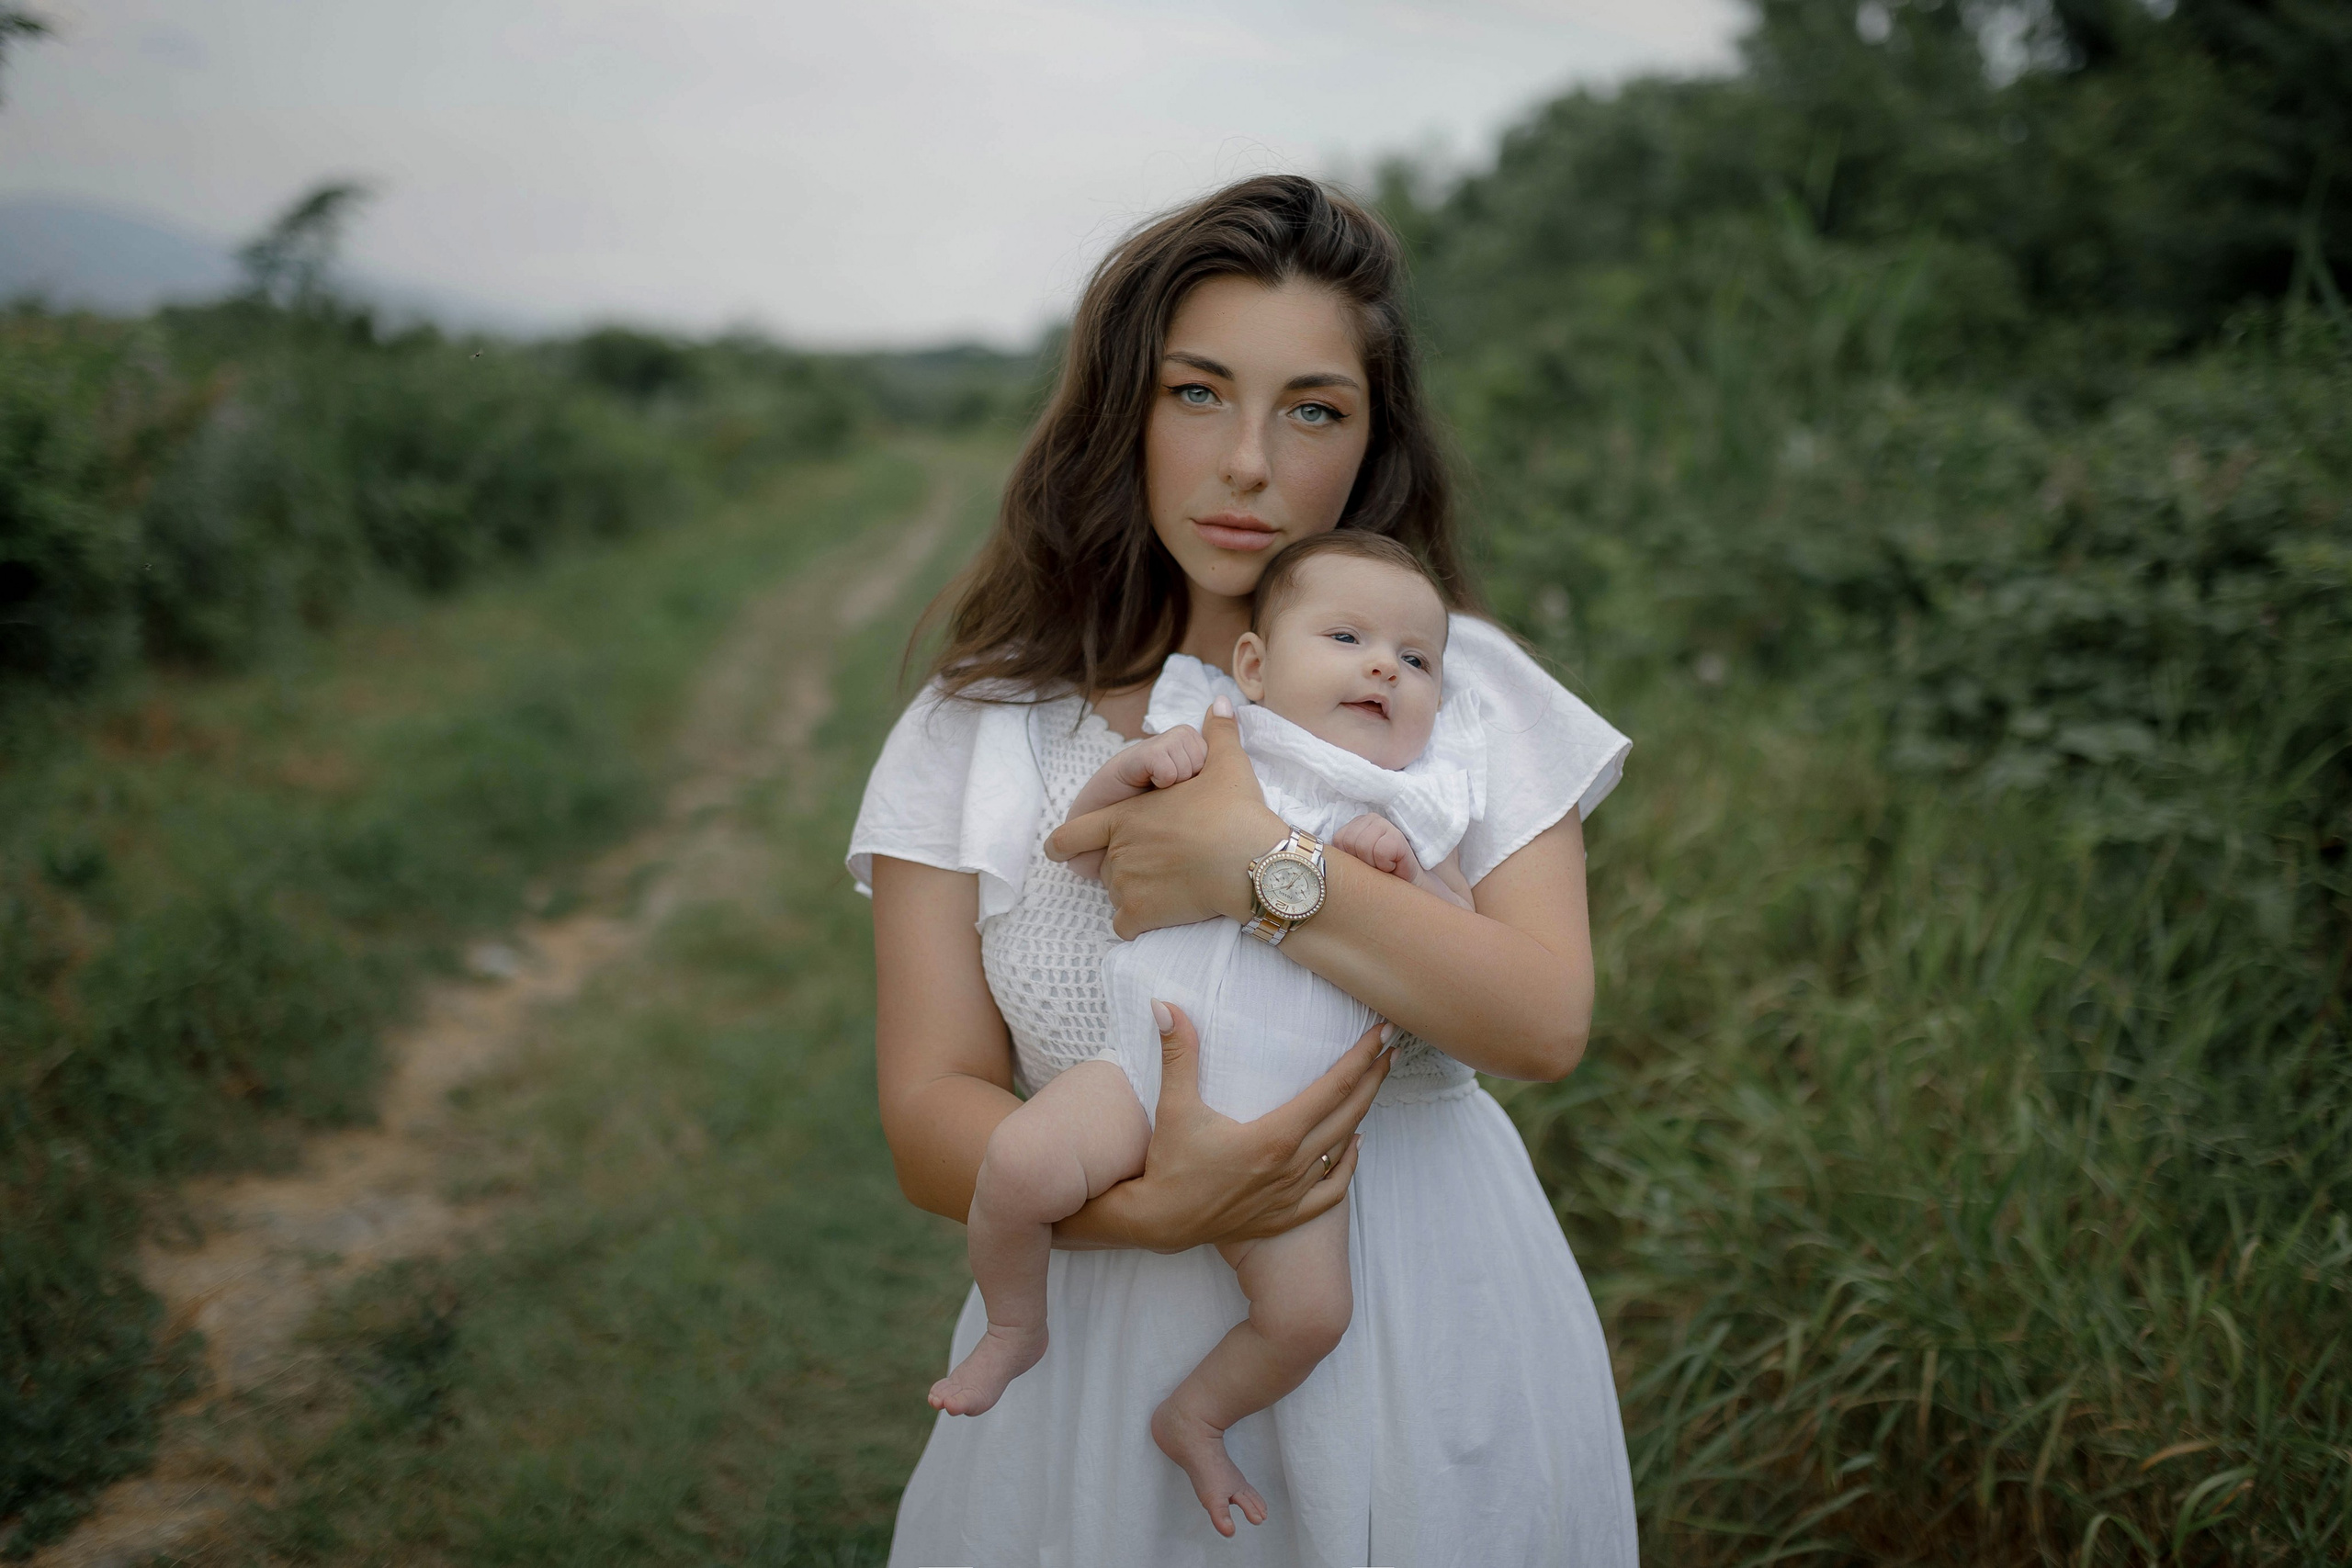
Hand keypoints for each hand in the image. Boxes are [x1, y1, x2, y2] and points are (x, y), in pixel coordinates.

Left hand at [1046, 700, 1284, 938]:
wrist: (1253, 865)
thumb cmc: (1235, 812)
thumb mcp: (1226, 764)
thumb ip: (1218, 732)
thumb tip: (1222, 702)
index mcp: (1123, 817)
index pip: (1069, 835)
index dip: (1063, 844)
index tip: (1060, 852)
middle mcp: (1116, 852)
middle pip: (1104, 866)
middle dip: (1124, 866)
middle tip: (1160, 864)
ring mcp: (1125, 886)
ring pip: (1117, 895)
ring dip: (1134, 894)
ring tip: (1170, 886)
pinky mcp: (1141, 916)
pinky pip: (1125, 926)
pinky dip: (1139, 922)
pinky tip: (1163, 914)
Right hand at [1068, 1001, 1392, 1251]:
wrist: (1160, 1222)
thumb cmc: (1168, 1164)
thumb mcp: (1174, 1105)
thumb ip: (1178, 1053)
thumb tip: (1165, 1005)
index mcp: (1274, 1137)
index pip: (1332, 1089)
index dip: (1361, 1058)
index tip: (1382, 1034)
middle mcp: (1291, 1166)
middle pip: (1348, 1114)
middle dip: (1374, 1078)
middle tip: (1392, 1048)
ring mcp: (1292, 1193)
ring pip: (1342, 1149)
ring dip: (1362, 1114)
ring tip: (1374, 1085)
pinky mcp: (1286, 1215)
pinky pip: (1331, 1191)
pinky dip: (1348, 1165)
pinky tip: (1354, 1145)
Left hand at [1331, 813, 1420, 881]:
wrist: (1404, 887)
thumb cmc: (1377, 876)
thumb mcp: (1353, 864)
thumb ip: (1340, 856)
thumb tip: (1314, 857)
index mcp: (1353, 826)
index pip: (1338, 840)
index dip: (1349, 858)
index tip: (1362, 865)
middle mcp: (1368, 820)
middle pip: (1350, 841)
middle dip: (1361, 861)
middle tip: (1374, 867)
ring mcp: (1384, 824)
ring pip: (1364, 845)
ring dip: (1374, 864)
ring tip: (1383, 867)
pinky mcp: (1397, 835)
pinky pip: (1381, 851)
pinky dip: (1385, 864)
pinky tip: (1392, 865)